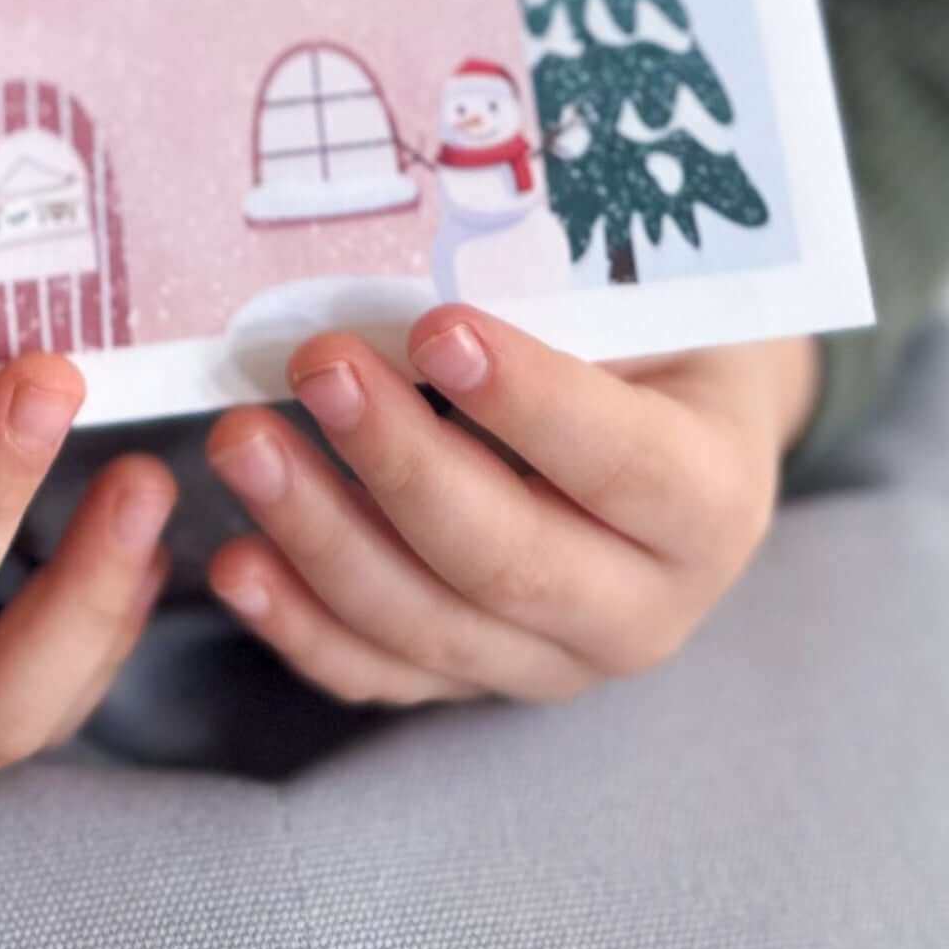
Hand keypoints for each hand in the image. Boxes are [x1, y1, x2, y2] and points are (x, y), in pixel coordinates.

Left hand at [202, 313, 817, 708]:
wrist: (679, 434)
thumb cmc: (658, 341)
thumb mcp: (648, 306)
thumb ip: (566, 299)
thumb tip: (432, 269)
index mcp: (711, 502)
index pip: (622, 464)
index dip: (530, 402)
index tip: (438, 328)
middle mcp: (645, 610)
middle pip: (510, 559)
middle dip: (400, 464)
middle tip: (317, 368)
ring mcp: (556, 661)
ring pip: (430, 626)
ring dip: (323, 536)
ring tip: (243, 445)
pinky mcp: (479, 679)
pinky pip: (384, 673)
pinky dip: (302, 624)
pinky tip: (236, 563)